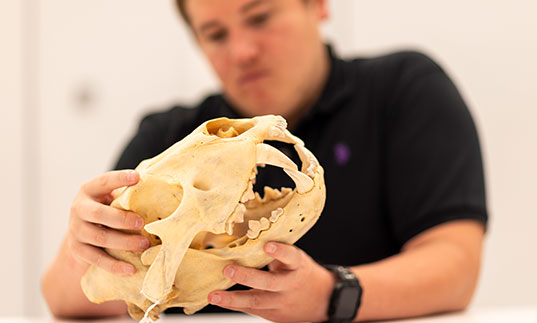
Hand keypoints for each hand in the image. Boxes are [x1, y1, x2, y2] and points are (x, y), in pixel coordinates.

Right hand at [67, 170, 149, 275]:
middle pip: (98, 214)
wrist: (81, 234)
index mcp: (89, 190)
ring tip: (144, 245)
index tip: (137, 178)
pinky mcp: (78, 250)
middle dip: (121, 219)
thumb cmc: (107, 209)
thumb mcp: (111, 197)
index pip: (103, 182)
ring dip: (124, 242)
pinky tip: (131, 269)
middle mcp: (79, 209)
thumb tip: (160, 186)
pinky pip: (97, 259)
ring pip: (99, 238)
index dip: (119, 179)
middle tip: (142, 223)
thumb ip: (128, 192)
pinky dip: (114, 266)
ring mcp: (76, 231)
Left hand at [208, 242, 334, 322]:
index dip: (279, 252)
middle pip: (268, 282)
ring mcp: (281, 302)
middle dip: (246, 277)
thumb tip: (249, 238)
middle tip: (228, 270)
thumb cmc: (302, 273)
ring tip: (214, 295)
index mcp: (298, 266)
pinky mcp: (273, 314)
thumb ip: (277, 253)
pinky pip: (251, 310)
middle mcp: (289, 285)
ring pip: (256, 301)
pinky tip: (218, 300)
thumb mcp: (296, 260)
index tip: (267, 246)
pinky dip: (233, 305)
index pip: (291, 257)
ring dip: (232, 298)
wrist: (322, 301)